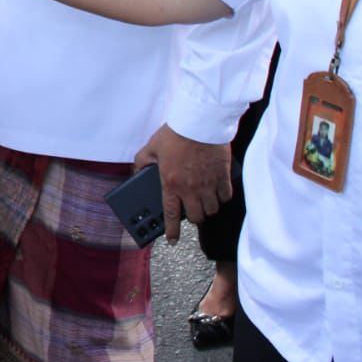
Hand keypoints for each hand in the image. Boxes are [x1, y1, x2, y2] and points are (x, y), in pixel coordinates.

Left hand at [133, 124, 231, 241]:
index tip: (172, 239)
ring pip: (212, 209)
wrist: (199, 121)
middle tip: (190, 211)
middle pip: (196, 217)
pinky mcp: (223, 177)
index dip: (172, 232)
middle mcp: (190, 188)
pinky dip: (222, 198)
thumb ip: (141, 163)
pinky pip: (226, 197)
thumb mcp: (151, 147)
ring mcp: (208, 184)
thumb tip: (135, 173)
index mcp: (171, 183)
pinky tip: (217, 193)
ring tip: (203, 201)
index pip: (171, 215)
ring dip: (207, 208)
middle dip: (193, 217)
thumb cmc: (175, 133)